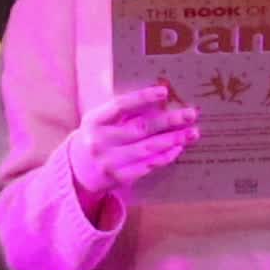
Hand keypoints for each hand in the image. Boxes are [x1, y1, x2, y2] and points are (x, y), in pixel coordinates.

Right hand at [68, 85, 199, 215]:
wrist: (77, 170)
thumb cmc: (96, 137)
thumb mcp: (100, 120)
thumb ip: (122, 112)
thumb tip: (160, 99)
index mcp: (94, 121)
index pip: (121, 105)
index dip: (143, 97)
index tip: (164, 91)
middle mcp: (100, 141)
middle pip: (140, 128)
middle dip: (168, 121)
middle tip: (191, 114)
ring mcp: (109, 162)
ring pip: (148, 149)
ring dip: (173, 140)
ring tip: (192, 132)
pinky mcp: (118, 178)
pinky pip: (147, 166)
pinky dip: (165, 156)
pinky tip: (178, 147)